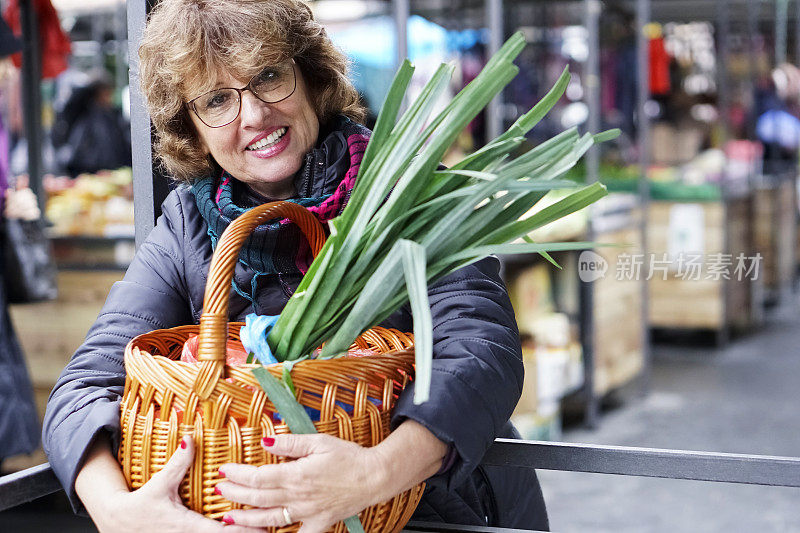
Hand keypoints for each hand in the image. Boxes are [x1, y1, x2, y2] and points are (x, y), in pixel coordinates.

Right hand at [80, 436, 258, 532]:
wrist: (118, 522)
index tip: (261, 528)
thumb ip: (178, 463)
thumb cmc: (139, 504)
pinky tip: (241, 530)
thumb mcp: (160, 483)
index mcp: (186, 525)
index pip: (220, 532)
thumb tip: (190, 439)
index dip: (241, 531)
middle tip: (269, 528)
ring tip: (262, 529)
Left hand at [216, 433, 386, 531]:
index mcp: (296, 475)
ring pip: (269, 519)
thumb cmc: (349, 457)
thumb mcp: (319, 441)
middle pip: (258, 498)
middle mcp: (298, 497)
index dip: (237, 474)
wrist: (374, 477)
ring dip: (246, 518)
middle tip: (219, 489)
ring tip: (228, 517)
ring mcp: (307, 513)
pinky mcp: (318, 523)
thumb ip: (290, 441)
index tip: (224, 470)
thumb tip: (266, 440)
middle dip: (234, 494)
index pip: (258, 477)